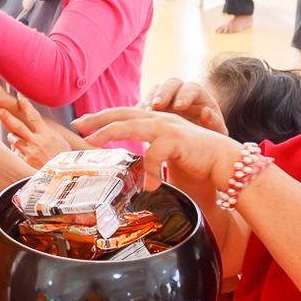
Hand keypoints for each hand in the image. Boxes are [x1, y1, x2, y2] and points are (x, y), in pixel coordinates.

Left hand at [0, 95, 87, 167]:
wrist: (64, 177)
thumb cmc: (65, 160)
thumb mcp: (61, 142)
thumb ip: (49, 134)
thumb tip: (41, 128)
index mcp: (47, 135)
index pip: (34, 116)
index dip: (26, 105)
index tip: (19, 97)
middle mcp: (36, 142)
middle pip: (18, 126)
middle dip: (7, 116)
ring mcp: (30, 153)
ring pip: (14, 139)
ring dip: (12, 136)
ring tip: (12, 135)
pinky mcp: (25, 163)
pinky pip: (18, 153)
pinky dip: (18, 151)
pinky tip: (22, 153)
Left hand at [76, 107, 241, 192]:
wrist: (223, 159)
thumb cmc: (195, 157)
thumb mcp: (167, 150)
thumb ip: (150, 150)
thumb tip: (132, 164)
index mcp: (156, 120)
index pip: (124, 114)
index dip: (102, 118)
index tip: (81, 124)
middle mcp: (159, 119)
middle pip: (122, 114)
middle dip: (97, 119)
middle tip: (77, 125)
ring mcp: (167, 127)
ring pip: (132, 125)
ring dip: (109, 133)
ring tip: (92, 143)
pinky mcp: (176, 140)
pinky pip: (154, 154)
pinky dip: (149, 171)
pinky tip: (149, 186)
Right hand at [143, 77, 228, 133]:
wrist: (196, 145)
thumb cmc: (209, 137)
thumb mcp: (216, 133)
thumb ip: (214, 123)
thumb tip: (206, 112)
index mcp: (198, 96)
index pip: (192, 88)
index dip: (185, 95)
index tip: (179, 107)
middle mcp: (181, 93)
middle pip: (171, 84)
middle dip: (163, 93)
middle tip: (157, 105)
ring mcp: (165, 99)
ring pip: (155, 91)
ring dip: (149, 100)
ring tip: (145, 112)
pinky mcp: (152, 108)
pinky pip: (143, 104)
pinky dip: (139, 110)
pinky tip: (136, 119)